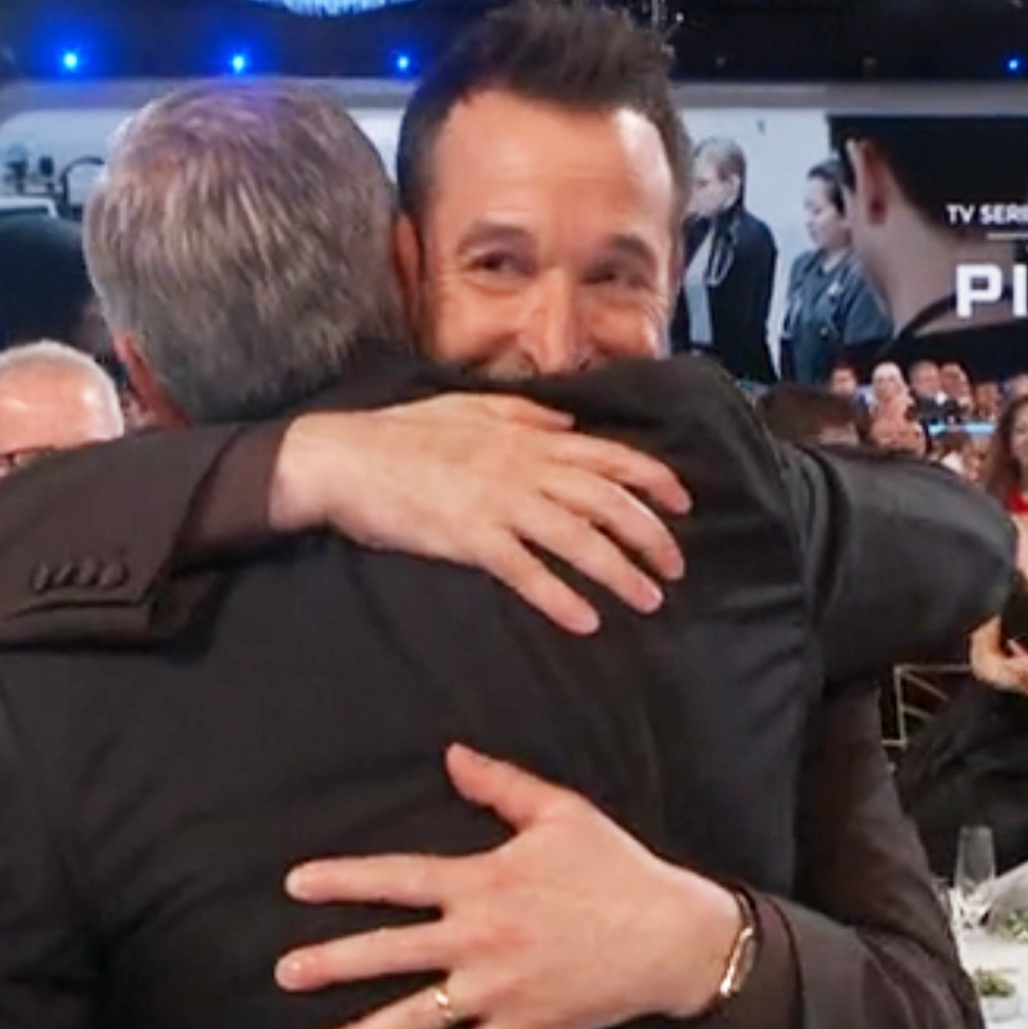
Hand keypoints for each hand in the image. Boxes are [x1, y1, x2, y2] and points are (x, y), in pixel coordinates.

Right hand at [268, 395, 689, 636]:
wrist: (343, 458)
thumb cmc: (402, 433)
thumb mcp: (468, 406)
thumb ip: (524, 413)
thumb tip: (570, 424)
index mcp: (524, 435)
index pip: (607, 456)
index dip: (652, 479)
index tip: (684, 504)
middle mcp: (520, 466)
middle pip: (605, 501)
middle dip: (649, 535)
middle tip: (676, 567)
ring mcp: (496, 502)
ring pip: (576, 538)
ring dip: (619, 571)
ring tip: (648, 600)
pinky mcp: (467, 538)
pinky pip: (525, 572)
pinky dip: (560, 597)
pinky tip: (585, 622)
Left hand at [276, 743, 738, 1028]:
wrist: (669, 935)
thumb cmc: (615, 867)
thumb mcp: (560, 812)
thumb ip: (500, 785)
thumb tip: (451, 755)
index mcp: (483, 882)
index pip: (398, 879)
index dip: (344, 880)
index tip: (295, 886)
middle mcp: (479, 938)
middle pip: (392, 952)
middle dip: (334, 964)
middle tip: (285, 974)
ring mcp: (498, 989)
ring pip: (419, 1016)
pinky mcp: (523, 1027)